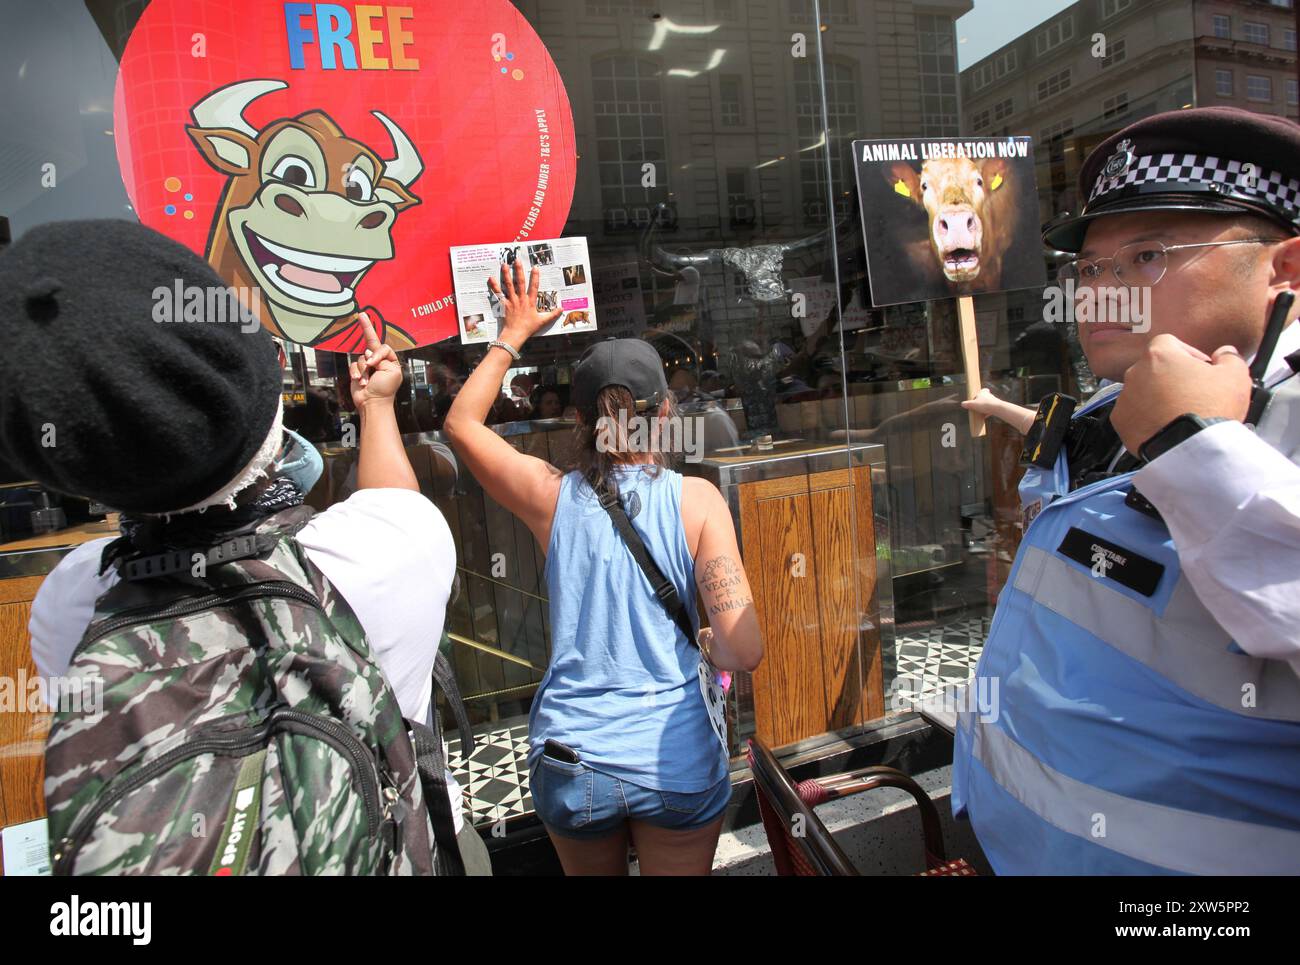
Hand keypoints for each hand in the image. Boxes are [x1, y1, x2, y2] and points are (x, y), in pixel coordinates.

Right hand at [349, 311, 403, 409]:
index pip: (383, 348)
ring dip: (363, 371)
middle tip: (364, 321)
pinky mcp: (358, 371)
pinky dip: (355, 373)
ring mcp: (368, 367)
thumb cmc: (385, 390)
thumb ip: (382, 358)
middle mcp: (380, 362)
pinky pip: (353, 365)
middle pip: (372, 345)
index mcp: (391, 362)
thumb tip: (369, 354)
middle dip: (368, 333)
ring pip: (361, 358)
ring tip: (367, 381)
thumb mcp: (391, 371)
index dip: (377, 353)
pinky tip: (359, 380)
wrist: (372, 402)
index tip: (373, 362)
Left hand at [487, 261, 563, 345]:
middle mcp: (521, 299)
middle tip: (517, 260)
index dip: (535, 276)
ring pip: (509, 285)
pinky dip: (494, 286)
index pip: (534, 286)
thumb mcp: (542, 321)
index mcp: (530, 302)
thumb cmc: (528, 328)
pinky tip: (491, 278)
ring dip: (506, 274)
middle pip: (520, 282)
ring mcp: (511, 301)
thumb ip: (552, 315)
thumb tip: (562, 310)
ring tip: (504, 265)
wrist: (515, 334)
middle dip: (519, 270)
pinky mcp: (504, 304)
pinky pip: (498, 294)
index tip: (535, 267)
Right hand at [961, 388, 1004, 418]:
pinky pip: (991, 409)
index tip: (978, 395)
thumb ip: (967, 404)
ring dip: (984, 407)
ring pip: (988, 404)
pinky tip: (984, 417)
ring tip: (979, 413)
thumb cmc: (984, 404)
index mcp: (984, 392)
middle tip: (977, 406)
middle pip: (985, 397)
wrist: (997, 409)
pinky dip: (988, 412)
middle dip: (981, 401)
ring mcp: (994, 401)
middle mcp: (990, 395)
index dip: (981, 392)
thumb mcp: (973, 404)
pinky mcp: (997, 407)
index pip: (983, 390)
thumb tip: (962, 404)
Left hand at [1110, 334, 1250, 453]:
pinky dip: (1146, 417)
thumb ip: (1229, 357)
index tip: (1200, 368)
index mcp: (1159, 355)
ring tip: (1180, 413)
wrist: (1191, 446)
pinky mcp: (1120, 421)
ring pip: (1142, 391)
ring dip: (1158, 397)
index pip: (1169, 343)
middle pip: (1154, 368)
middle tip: (1193, 393)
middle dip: (1172, 377)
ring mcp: (1125, 397)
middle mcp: (1135, 373)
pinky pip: (1133, 413)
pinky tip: (1165, 426)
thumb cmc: (1211, 408)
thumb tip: (1225, 353)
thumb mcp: (1235, 376)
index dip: (1187, 354)